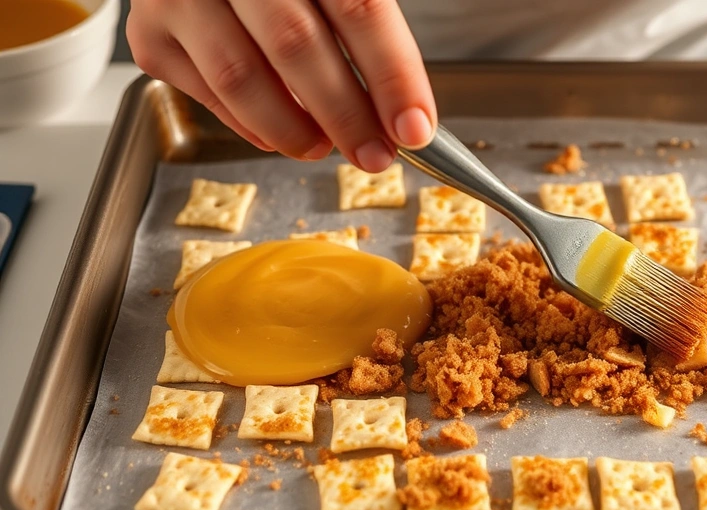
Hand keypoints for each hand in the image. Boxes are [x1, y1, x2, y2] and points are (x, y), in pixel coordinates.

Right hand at [127, 0, 435, 171]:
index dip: (392, 74)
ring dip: (293, 129)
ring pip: (242, 78)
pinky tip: (280, 134)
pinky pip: (208, 94)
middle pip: (298, 45)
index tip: (415, 128)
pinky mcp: (149, 32)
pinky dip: (251, 125)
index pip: (359, 8)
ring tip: (323, 148)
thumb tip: (401, 114)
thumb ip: (363, 28)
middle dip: (347, 115)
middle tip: (376, 155)